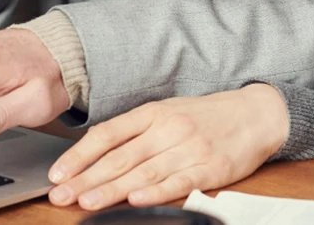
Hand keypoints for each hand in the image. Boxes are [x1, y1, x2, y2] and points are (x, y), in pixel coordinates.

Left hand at [46, 85, 289, 210]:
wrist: (256, 113)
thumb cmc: (206, 116)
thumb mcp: (168, 111)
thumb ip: (135, 131)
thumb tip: (94, 151)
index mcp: (154, 113)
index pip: (108, 133)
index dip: (80, 154)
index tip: (57, 173)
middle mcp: (168, 128)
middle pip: (121, 157)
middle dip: (87, 178)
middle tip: (61, 195)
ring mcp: (189, 148)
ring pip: (144, 172)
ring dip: (112, 190)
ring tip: (87, 201)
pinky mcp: (211, 168)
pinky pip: (179, 182)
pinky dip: (157, 193)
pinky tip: (137, 201)